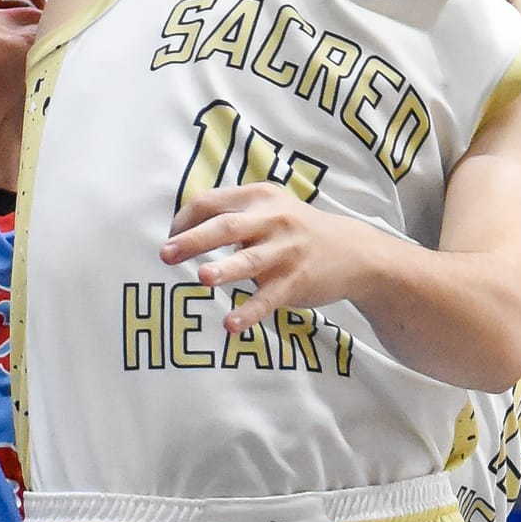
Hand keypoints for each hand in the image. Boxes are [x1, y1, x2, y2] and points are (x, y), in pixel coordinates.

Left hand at [162, 180, 367, 331]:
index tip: (169, 238)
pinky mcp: (297, 281)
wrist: (354, 251)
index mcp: (259, 197)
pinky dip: (249, 312)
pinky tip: (231, 324)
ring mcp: (286, 251)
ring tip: (202, 278)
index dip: (184, 220)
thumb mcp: (271, 208)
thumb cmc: (298, 230)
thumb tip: (183, 229)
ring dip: (225, 269)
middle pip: (227, 226)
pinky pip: (268, 298)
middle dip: (194, 240)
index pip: (212, 202)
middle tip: (166, 254)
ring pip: (250, 260)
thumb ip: (235, 213)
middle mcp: (272, 220)